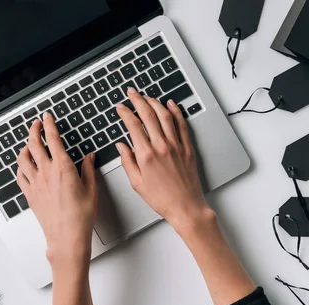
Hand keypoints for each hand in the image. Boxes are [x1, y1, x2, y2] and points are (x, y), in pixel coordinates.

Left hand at [16, 113, 97, 276]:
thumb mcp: (91, 189)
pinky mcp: (30, 194)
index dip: (50, 125)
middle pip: (34, 144)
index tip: (48, 117)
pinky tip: (24, 166)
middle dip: (34, 130)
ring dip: (25, 146)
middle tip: (36, 123)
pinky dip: (21, 166)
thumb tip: (89, 157)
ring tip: (28, 142)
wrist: (66, 236)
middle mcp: (46, 172)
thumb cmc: (80, 216)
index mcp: (63, 168)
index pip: (53, 139)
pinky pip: (20, 175)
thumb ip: (88, 169)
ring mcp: (35, 183)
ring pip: (23, 158)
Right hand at [116, 88, 213, 234]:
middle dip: (138, 100)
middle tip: (132, 93)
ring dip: (155, 102)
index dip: (125, 112)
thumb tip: (121, 146)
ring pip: (165, 116)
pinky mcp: (188, 148)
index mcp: (146, 155)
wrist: (186, 207)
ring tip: (148, 96)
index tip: (120, 107)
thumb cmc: (162, 199)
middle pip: (148, 114)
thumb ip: (127, 162)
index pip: (133, 125)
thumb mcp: (137, 183)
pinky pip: (182, 125)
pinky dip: (176, 112)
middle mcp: (162, 146)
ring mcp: (176, 146)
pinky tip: (171, 105)